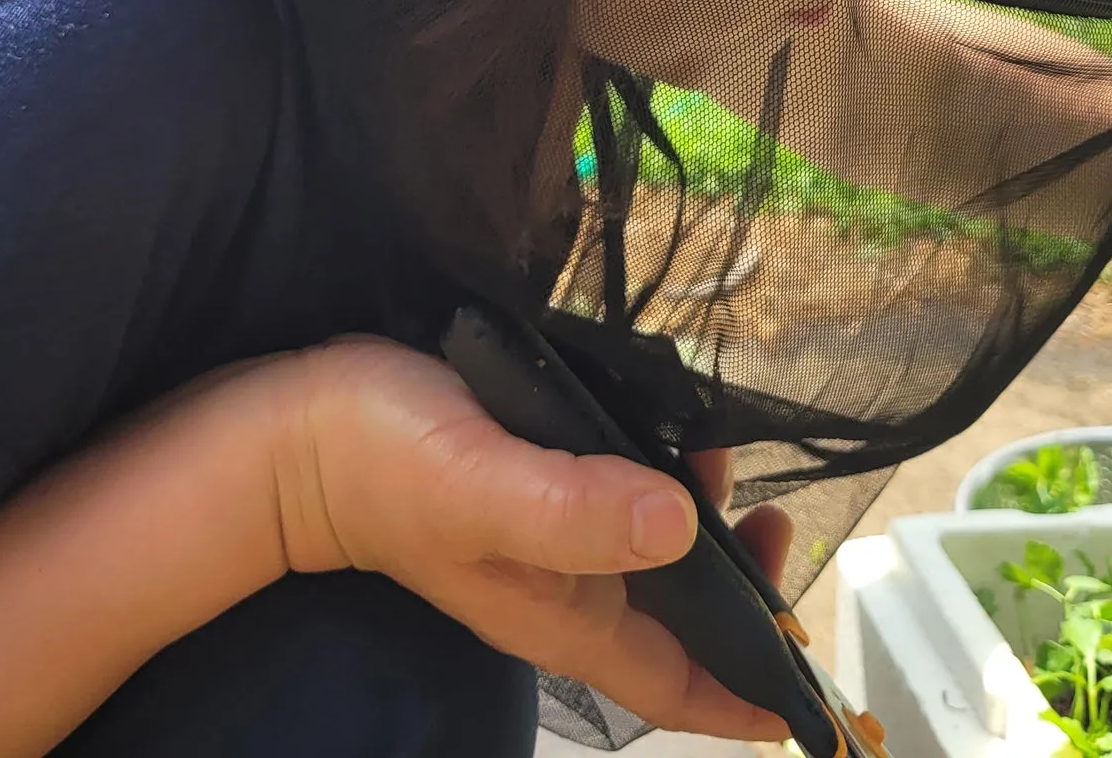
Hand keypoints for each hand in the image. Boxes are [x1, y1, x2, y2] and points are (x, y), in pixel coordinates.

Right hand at [263, 336, 791, 742]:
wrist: (297, 425)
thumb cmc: (384, 462)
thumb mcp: (481, 487)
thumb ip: (574, 509)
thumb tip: (680, 523)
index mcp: (564, 614)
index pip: (677, 682)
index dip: (749, 689)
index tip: (813, 687)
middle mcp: (567, 584)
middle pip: (681, 611)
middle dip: (742, 580)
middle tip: (774, 517)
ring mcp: (552, 533)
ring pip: (655, 545)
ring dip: (702, 510)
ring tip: (718, 446)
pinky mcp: (540, 476)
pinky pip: (620, 491)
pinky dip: (659, 468)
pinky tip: (670, 421)